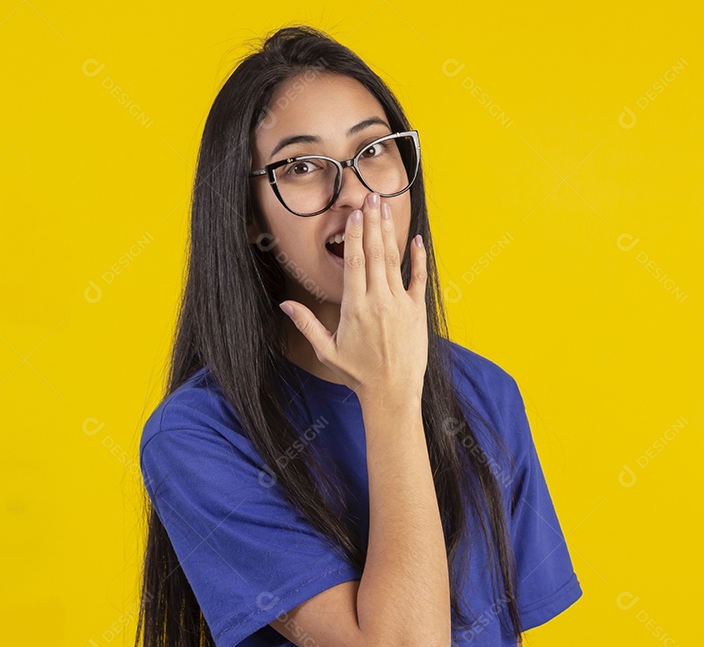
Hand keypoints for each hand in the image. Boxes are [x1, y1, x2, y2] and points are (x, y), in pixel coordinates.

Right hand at [279, 192, 427, 404]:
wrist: (392, 393)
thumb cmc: (358, 374)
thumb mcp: (327, 351)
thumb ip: (306, 324)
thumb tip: (285, 304)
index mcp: (354, 308)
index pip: (355, 263)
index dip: (355, 235)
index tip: (353, 213)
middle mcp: (378, 301)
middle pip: (375, 254)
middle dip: (372, 223)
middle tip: (371, 197)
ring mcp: (400, 305)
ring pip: (394, 261)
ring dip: (389, 232)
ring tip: (385, 207)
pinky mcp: (417, 311)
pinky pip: (419, 279)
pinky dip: (418, 259)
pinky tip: (415, 240)